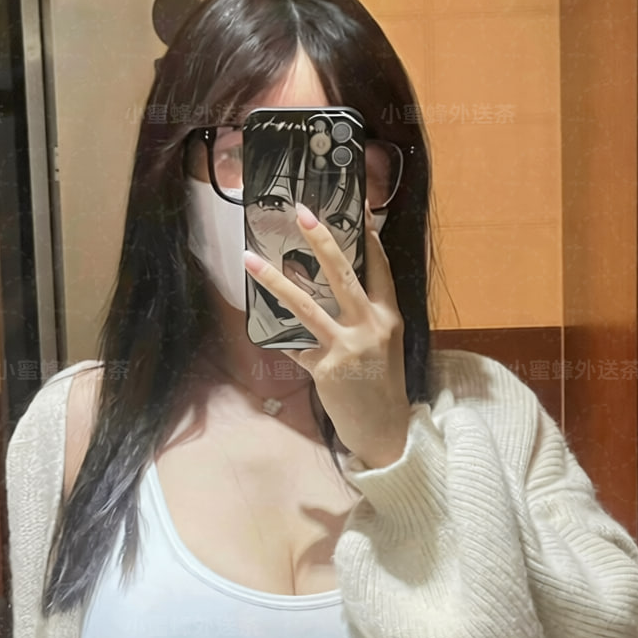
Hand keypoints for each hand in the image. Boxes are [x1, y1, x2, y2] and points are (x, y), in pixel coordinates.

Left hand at [242, 201, 411, 468]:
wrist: (383, 428)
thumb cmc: (380, 384)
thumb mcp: (383, 344)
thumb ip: (364, 316)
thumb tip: (332, 288)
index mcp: (388, 317)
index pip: (379, 269)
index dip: (369, 239)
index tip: (360, 209)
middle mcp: (370, 327)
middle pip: (343, 275)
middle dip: (321, 240)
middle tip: (301, 212)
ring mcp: (347, 348)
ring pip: (306, 306)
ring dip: (274, 280)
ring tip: (250, 259)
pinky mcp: (326, 368)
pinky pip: (296, 346)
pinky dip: (283, 340)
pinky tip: (269, 332)